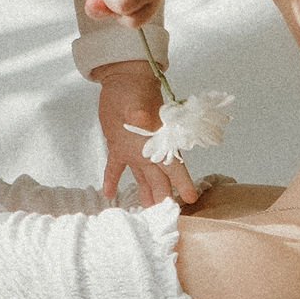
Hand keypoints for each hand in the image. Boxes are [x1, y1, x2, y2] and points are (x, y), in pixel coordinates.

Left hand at [94, 60, 198, 208]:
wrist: (121, 79)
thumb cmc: (134, 88)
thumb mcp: (137, 101)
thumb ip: (140, 113)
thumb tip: (143, 119)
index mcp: (159, 141)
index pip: (175, 166)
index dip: (183, 182)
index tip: (190, 198)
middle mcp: (150, 150)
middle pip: (161, 180)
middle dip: (164, 198)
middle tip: (165, 219)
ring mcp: (135, 151)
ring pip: (143, 179)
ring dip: (145, 195)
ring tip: (145, 215)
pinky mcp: (119, 147)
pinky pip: (117, 168)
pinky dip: (113, 180)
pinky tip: (109, 194)